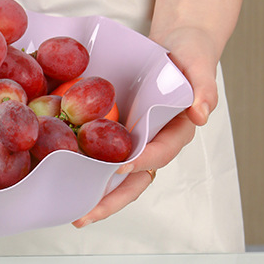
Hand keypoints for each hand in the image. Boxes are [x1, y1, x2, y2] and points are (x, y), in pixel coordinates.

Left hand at [72, 25, 217, 226]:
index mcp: (176, 133)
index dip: (142, 161)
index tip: (121, 167)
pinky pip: (100, 154)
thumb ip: (204, 88)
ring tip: (69, 211)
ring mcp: (133, 141)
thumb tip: (202, 114)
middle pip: (134, 180)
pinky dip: (83, 167)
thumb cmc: (190, 57)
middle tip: (83, 217)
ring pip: (115, 176)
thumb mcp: (199, 66)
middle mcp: (153, 143)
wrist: (175, 46)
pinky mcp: (116, 132)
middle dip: (110, 200)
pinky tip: (59, 177)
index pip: (160, 154)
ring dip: (94, 194)